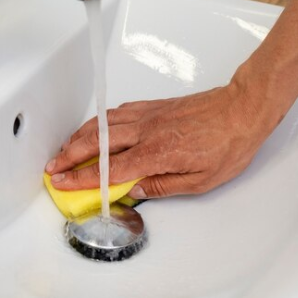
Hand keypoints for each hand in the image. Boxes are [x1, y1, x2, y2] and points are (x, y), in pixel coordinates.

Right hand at [43, 79, 278, 198]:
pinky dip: (100, 120)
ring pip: (103, 124)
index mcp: (156, 153)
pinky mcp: (153, 106)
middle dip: (69, 155)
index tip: (62, 181)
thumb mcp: (201, 181)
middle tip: (53, 166)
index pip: (109, 169)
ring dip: (80, 136)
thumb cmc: (229, 143)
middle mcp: (146, 130)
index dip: (81, 177)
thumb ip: (163, 187)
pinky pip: (117, 112)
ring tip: (65, 148)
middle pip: (96, 142)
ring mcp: (148, 115)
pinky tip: (95, 127)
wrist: (243, 108)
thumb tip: (137, 191)